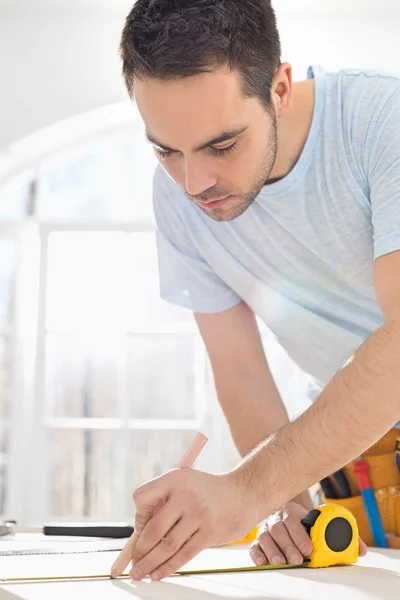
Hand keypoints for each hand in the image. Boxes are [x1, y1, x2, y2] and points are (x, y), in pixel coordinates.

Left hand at [111, 468, 255, 580]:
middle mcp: (185, 494)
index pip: (142, 497)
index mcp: (174, 478)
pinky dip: (168, 567)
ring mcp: (198, 514)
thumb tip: (140, 533)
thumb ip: (164, 500)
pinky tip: (159, 573)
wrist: (243, 493)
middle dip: (140, 551)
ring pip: (167, 546)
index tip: (140, 530)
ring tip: (141, 573)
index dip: (138, 516)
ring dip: (150, 564)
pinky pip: (184, 554)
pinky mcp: (210, 532)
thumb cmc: (208, 491)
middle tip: (133, 565)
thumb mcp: (185, 483)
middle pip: (153, 529)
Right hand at [249, 502, 367, 565]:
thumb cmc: (309, 522)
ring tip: (282, 563)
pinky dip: (257, 554)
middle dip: (288, 546)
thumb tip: (362, 550)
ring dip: (273, 551)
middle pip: (278, 529)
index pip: (293, 520)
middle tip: (297, 560)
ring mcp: (266, 528)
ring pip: (264, 537)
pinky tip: (263, 562)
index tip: (309, 550)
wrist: (291, 512)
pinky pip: (254, 546)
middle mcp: (277, 518)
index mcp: (293, 511)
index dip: (300, 534)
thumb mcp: (324, 523)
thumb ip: (344, 535)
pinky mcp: (258, 540)